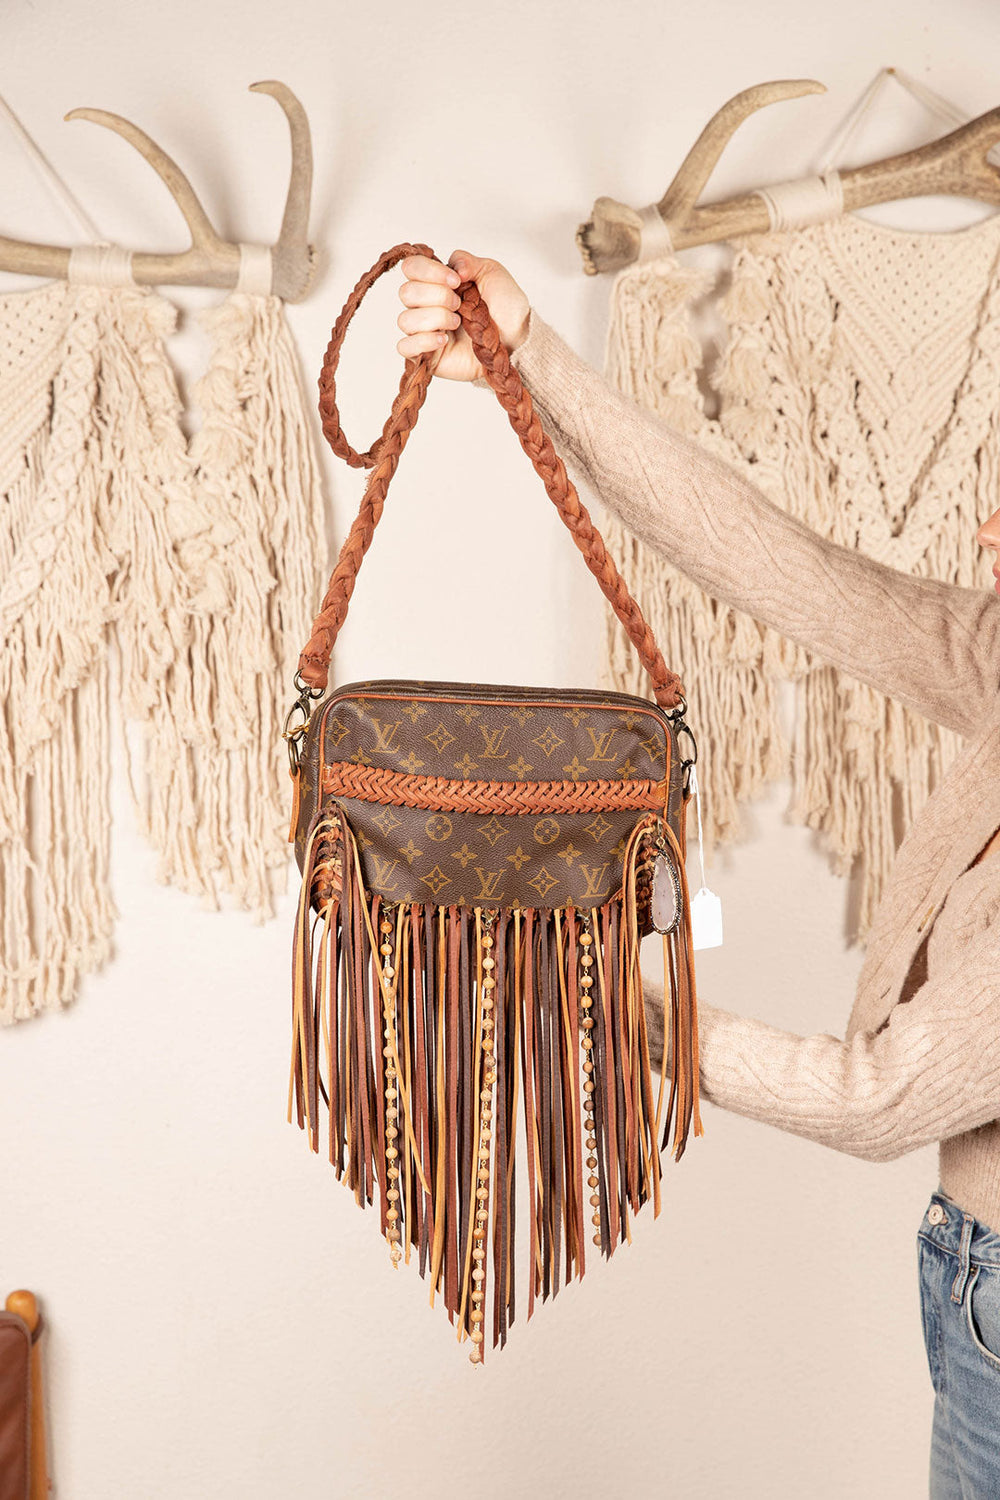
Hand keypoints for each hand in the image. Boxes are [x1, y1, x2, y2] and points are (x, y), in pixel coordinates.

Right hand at [396, 250, 530, 381]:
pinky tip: (444, 340)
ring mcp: (424, 330)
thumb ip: (467, 261)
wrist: (517, 339)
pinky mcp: (426, 355)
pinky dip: (423, 341)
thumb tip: (452, 266)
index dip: (429, 271)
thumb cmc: (505, 308)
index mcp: (436, 282)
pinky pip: (405, 347)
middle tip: (459, 304)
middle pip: (406, 292)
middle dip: (436, 295)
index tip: (456, 281)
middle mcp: (425, 304)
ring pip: (405, 320)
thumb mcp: (491, 272)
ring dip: (434, 318)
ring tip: (457, 323)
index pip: (411, 267)